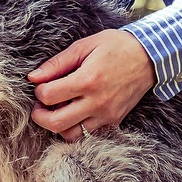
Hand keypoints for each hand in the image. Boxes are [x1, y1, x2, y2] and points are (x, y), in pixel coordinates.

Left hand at [28, 29, 156, 139]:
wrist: (148, 57)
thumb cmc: (115, 46)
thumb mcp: (84, 46)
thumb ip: (57, 63)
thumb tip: (33, 77)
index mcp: (87, 80)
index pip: (49, 96)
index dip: (39, 91)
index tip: (41, 85)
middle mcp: (97, 102)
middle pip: (56, 123)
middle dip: (40, 116)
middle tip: (39, 105)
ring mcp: (107, 115)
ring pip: (72, 135)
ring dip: (58, 125)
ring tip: (57, 110)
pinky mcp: (114, 122)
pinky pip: (89, 135)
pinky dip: (77, 129)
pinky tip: (74, 113)